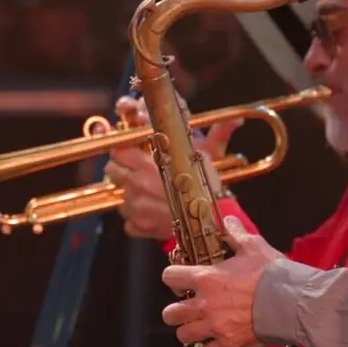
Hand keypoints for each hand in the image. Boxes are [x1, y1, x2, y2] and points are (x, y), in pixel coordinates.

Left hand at [105, 94, 242, 240]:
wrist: (212, 225)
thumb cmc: (207, 189)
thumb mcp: (205, 157)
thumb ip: (205, 136)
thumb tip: (235, 119)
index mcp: (148, 165)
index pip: (118, 150)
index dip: (123, 149)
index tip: (133, 150)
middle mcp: (137, 185)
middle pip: (112, 171)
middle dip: (122, 169)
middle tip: (138, 170)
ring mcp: (135, 208)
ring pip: (118, 194)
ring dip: (129, 192)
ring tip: (148, 192)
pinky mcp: (138, 227)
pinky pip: (127, 219)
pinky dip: (136, 215)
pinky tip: (152, 210)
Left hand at [161, 215, 284, 346]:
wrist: (292, 301)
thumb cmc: (272, 272)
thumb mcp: (253, 246)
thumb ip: (235, 234)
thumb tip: (227, 219)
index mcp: (206, 278)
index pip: (170, 277)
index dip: (172, 278)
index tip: (179, 281)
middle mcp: (204, 304)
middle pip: (170, 313)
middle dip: (175, 311)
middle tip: (185, 309)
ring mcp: (214, 326)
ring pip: (183, 334)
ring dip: (186, 331)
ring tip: (194, 329)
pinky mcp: (226, 344)